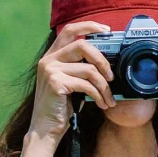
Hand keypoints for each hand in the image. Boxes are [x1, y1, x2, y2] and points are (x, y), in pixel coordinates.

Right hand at [27, 19, 116, 144]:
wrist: (45, 130)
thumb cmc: (60, 108)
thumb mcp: (70, 83)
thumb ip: (80, 68)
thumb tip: (105, 62)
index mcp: (51, 56)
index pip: (69, 30)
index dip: (89, 26)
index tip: (107, 30)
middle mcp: (48, 59)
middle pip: (83, 45)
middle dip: (102, 60)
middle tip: (111, 77)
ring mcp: (50, 70)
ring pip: (88, 68)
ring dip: (104, 86)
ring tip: (109, 99)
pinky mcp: (55, 83)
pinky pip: (86, 84)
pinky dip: (98, 95)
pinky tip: (101, 104)